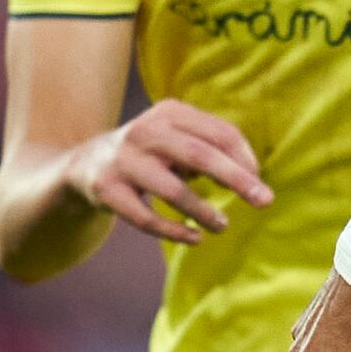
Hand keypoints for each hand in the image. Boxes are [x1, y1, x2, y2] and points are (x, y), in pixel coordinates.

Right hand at [64, 101, 271, 243]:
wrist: (86, 163)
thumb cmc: (151, 154)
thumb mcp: (177, 139)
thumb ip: (211, 149)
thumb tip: (251, 176)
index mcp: (169, 113)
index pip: (219, 133)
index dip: (244, 158)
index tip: (259, 181)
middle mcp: (145, 132)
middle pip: (199, 155)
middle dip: (236, 179)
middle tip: (264, 201)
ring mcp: (124, 161)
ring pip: (172, 190)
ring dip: (204, 211)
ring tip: (223, 226)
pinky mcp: (107, 190)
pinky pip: (145, 217)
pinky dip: (174, 230)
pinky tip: (195, 237)